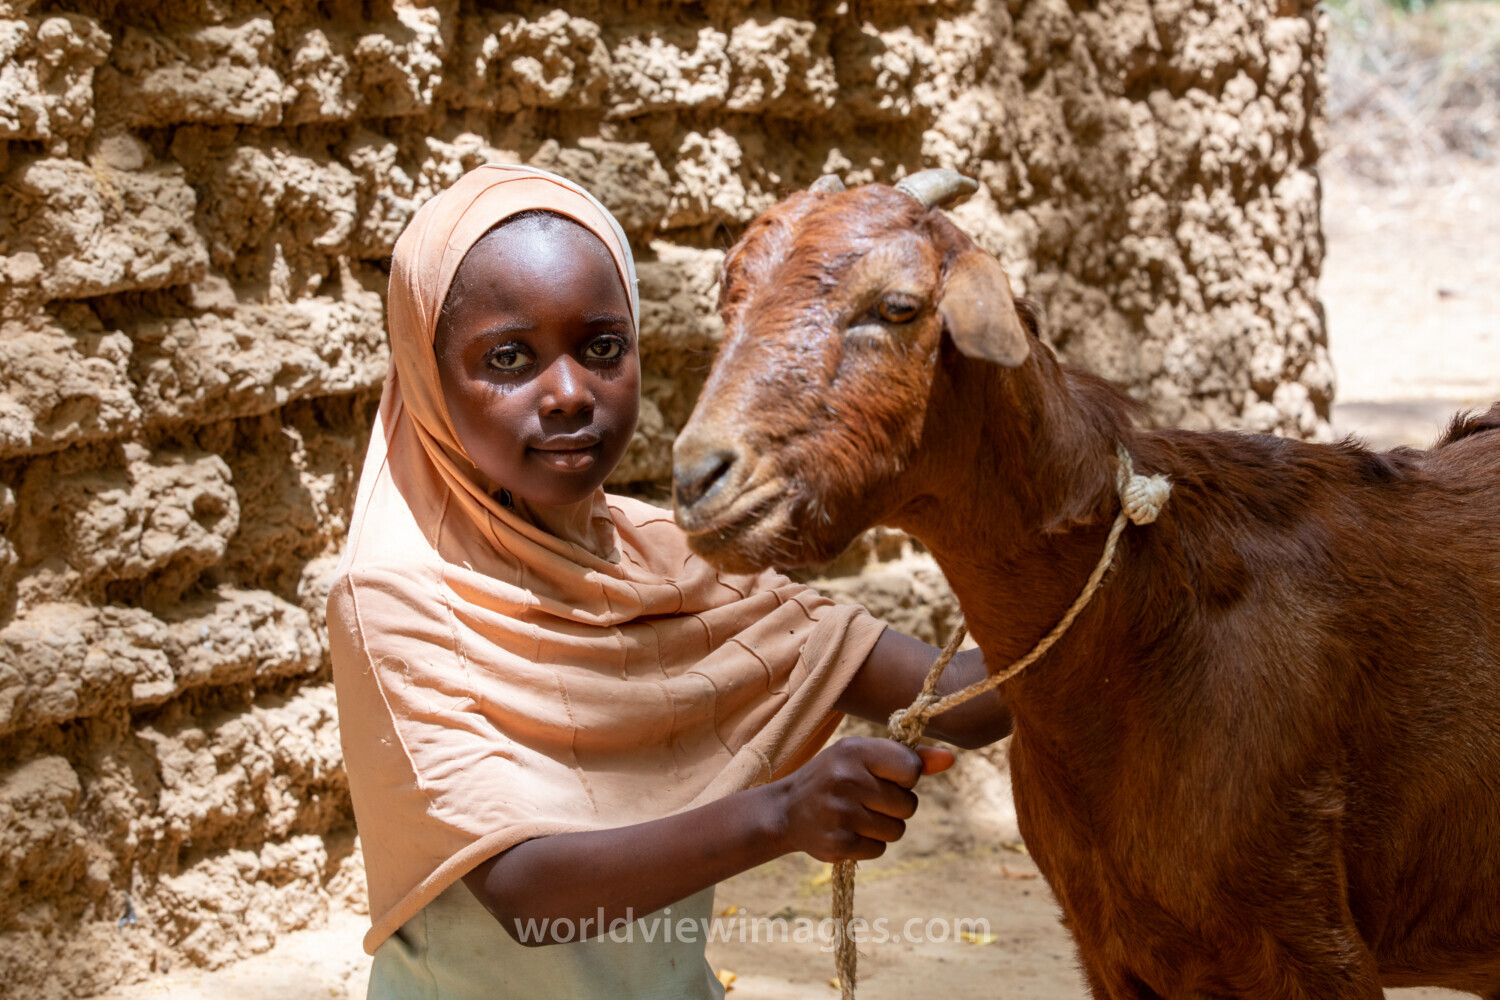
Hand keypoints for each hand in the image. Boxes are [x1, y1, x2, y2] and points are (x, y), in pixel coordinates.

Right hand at [769, 737, 954, 862]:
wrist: (786, 810)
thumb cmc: (836, 776)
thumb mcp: (865, 757)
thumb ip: (909, 758)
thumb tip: (951, 760)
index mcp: (855, 750)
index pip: (912, 769)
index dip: (906, 777)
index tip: (884, 776)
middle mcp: (846, 779)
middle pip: (909, 805)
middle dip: (895, 805)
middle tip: (866, 798)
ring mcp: (839, 814)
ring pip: (897, 830)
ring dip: (883, 826)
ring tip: (857, 814)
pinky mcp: (836, 844)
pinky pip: (879, 849)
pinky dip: (868, 844)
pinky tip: (847, 831)